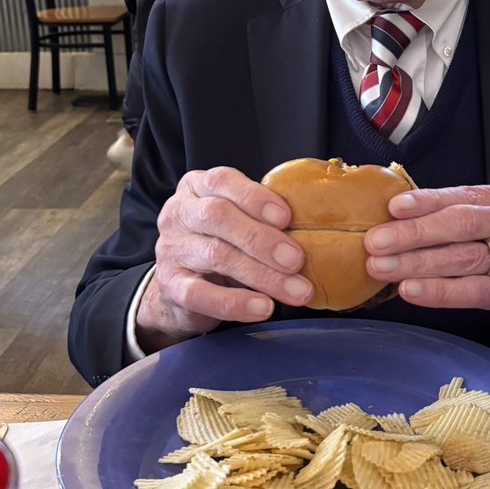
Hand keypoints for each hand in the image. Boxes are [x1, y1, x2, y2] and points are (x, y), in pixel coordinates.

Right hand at [135, 166, 313, 351]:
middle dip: (262, 238)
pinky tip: (263, 308)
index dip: (255, 197)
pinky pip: (201, 294)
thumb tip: (318, 222)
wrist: (180, 286)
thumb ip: (263, 215)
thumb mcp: (236, 219)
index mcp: (197, 187)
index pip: (222, 181)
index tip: (287, 216)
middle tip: (297, 260)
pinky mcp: (170, 285)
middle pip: (218, 217)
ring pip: (217, 256)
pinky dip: (235, 302)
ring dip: (262, 275)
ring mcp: (172, 249)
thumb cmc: (220, 241)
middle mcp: (180, 213)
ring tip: (295, 290)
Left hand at [364, 178, 489, 340]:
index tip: (392, 209)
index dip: (425, 202)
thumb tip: (402, 216)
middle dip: (413, 232)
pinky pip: (474, 291)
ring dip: (416, 263)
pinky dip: (439, 291)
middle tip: (376, 242)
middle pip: (462, 223)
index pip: (465, 195)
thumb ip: (469, 214)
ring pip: (464, 258)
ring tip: (382, 268)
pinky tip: (412, 291)